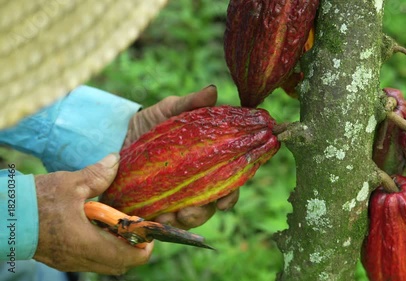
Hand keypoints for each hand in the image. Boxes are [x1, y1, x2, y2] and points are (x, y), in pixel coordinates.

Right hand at [34, 154, 152, 274]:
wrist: (4, 216)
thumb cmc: (36, 200)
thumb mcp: (70, 184)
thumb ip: (98, 175)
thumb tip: (116, 160)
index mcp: (87, 243)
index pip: (128, 257)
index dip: (145, 246)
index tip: (148, 229)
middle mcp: (80, 259)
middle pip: (120, 264)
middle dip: (134, 247)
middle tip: (135, 225)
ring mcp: (70, 261)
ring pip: (106, 264)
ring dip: (118, 248)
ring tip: (116, 223)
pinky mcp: (62, 259)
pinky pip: (91, 261)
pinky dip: (102, 248)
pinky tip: (98, 226)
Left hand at [124, 85, 238, 228]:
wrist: (117, 135)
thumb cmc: (151, 123)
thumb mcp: (169, 111)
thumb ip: (191, 103)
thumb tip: (212, 91)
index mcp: (207, 163)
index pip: (228, 182)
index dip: (231, 193)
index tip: (226, 200)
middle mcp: (195, 184)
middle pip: (211, 204)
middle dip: (205, 212)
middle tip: (191, 211)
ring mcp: (176, 197)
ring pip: (190, 217)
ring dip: (184, 220)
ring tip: (172, 217)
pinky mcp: (156, 205)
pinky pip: (164, 221)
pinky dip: (163, 223)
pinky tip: (157, 219)